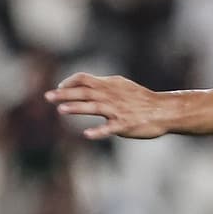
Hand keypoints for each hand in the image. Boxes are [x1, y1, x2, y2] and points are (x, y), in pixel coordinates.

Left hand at [46, 72, 181, 140]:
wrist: (164, 111)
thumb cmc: (142, 100)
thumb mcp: (123, 87)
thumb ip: (105, 86)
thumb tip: (86, 84)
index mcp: (110, 85)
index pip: (85, 79)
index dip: (69, 83)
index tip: (59, 88)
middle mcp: (112, 96)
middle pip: (85, 92)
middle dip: (65, 94)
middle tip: (48, 97)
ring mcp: (118, 111)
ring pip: (94, 107)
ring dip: (77, 108)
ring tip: (61, 110)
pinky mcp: (125, 125)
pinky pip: (109, 128)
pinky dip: (98, 131)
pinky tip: (87, 135)